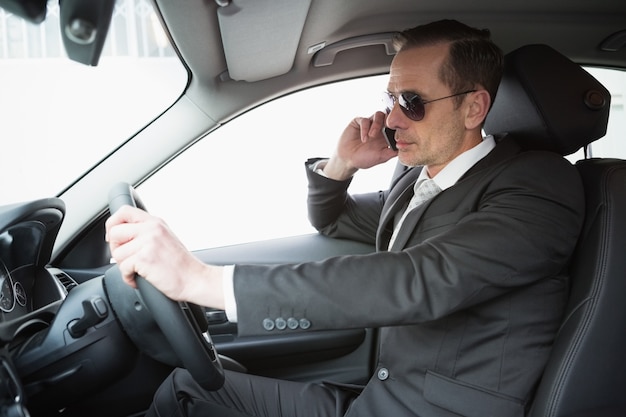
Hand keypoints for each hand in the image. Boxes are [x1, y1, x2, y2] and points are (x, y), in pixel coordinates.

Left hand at [105, 205, 223, 308]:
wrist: (195, 279)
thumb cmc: (182, 265)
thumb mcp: (166, 239)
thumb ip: (147, 233)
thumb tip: (122, 236)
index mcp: (155, 222)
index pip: (124, 212)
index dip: (113, 224)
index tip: (115, 238)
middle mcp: (152, 229)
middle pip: (114, 233)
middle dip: (116, 249)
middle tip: (128, 260)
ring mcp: (149, 242)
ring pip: (117, 253)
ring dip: (124, 266)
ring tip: (139, 271)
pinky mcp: (145, 258)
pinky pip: (123, 268)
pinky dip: (128, 278)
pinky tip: (139, 279)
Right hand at [323, 111, 397, 179]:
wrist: (347, 159)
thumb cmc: (363, 158)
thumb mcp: (381, 157)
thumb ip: (392, 152)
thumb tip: (405, 147)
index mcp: (386, 135)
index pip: (396, 125)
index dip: (399, 127)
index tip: (399, 133)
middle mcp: (379, 128)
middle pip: (389, 116)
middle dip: (389, 122)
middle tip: (386, 131)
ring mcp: (369, 124)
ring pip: (378, 114)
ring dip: (377, 124)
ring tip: (372, 136)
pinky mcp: (359, 122)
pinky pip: (365, 120)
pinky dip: (365, 129)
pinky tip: (364, 139)